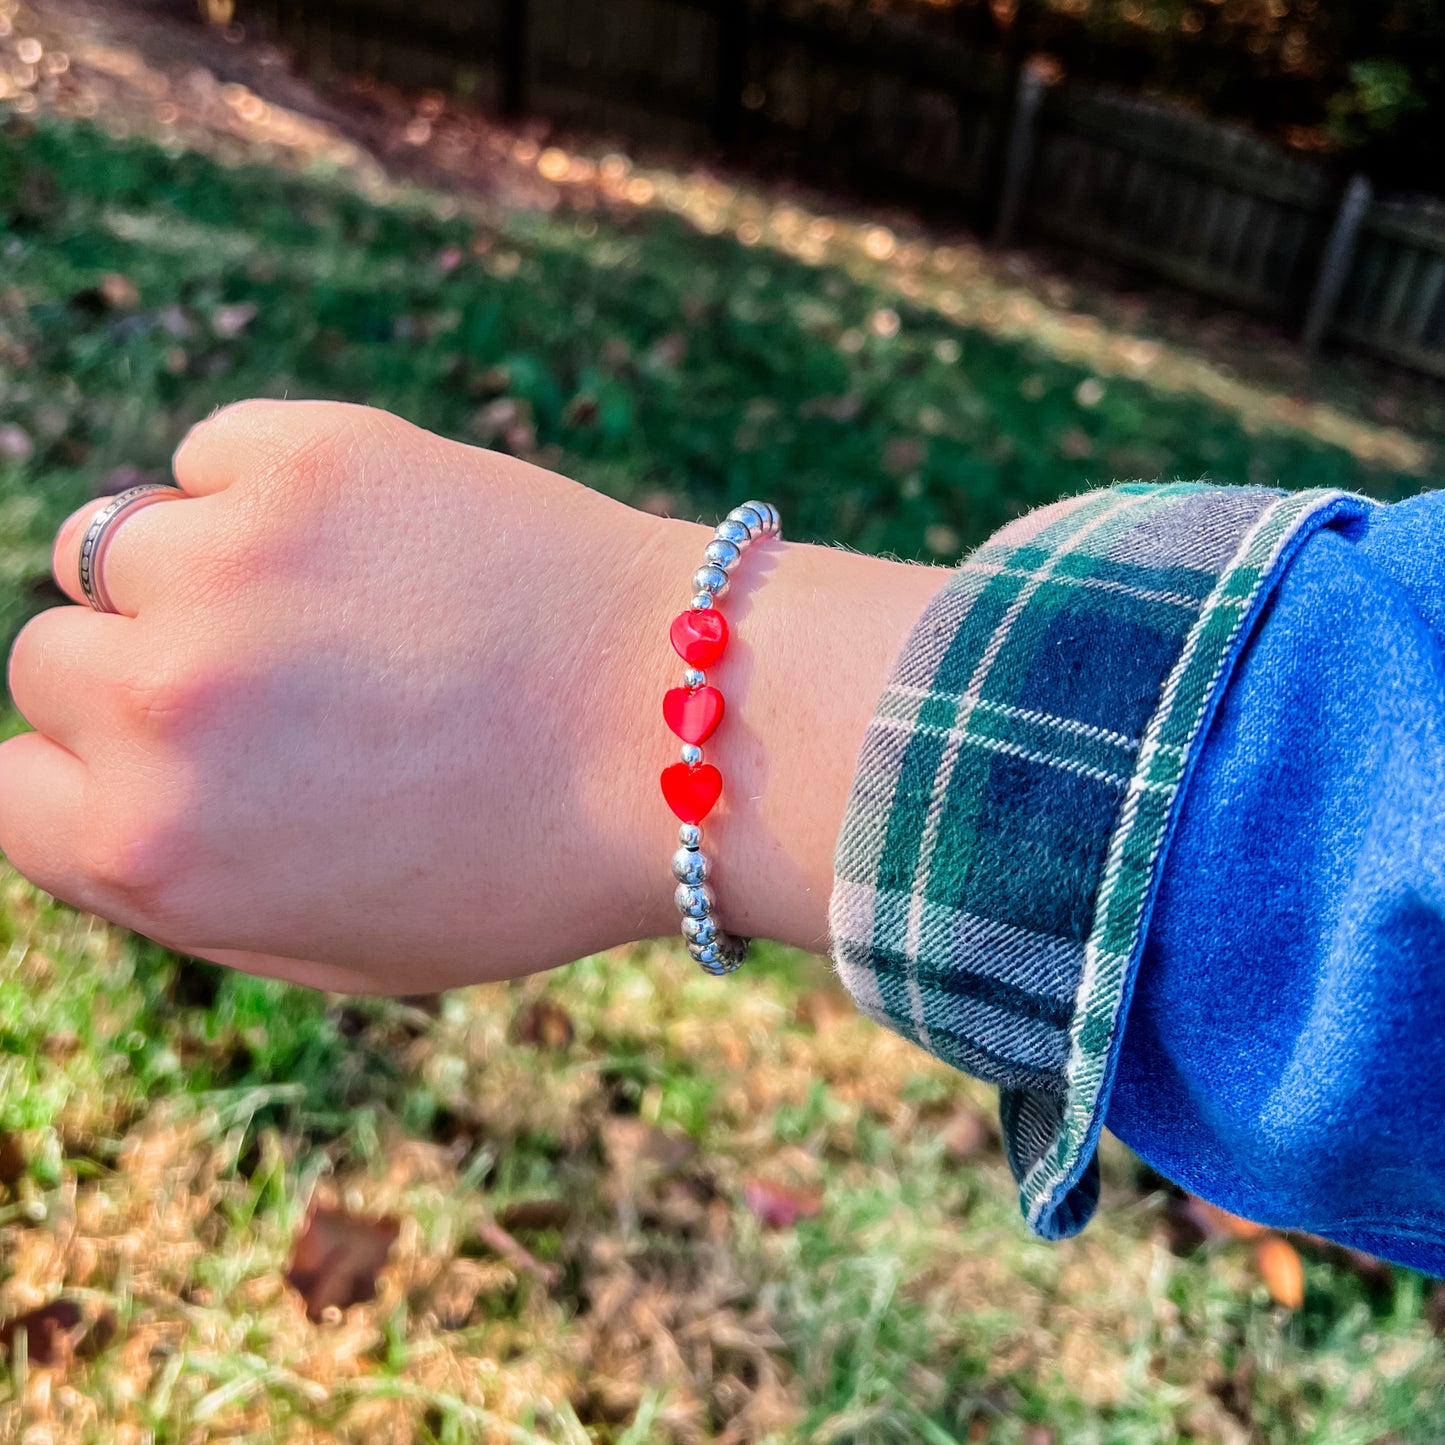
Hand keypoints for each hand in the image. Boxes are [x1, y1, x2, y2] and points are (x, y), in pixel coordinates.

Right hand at [1, 401, 943, 992]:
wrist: (684, 729)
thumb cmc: (526, 857)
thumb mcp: (336, 939)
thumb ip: (174, 874)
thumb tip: (79, 784)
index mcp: (150, 850)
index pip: (9, 786)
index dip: (95, 770)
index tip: (180, 758)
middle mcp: (158, 705)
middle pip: (56, 659)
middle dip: (151, 677)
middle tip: (294, 687)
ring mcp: (225, 564)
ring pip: (119, 546)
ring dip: (204, 577)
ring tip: (342, 610)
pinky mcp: (306, 452)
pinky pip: (213, 458)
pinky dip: (268, 491)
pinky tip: (380, 542)